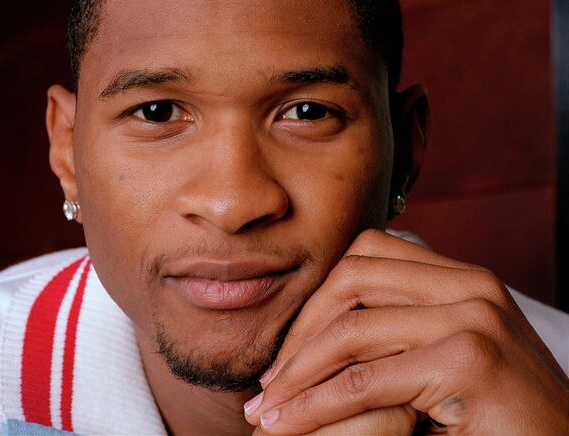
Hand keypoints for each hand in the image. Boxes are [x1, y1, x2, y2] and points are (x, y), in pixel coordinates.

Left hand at [244, 229, 568, 433]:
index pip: (367, 255)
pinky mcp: (470, 361)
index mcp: (464, 278)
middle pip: (352, 279)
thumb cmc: (498, 416)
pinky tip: (289, 424)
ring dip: (297, 372)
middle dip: (300, 330)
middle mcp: (472, 286)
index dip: (319, 298)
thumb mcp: (444, 357)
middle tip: (270, 379)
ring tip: (266, 409)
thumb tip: (320, 330)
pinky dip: (316, 405)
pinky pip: (364, 381)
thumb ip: (399, 330)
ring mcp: (474, 318)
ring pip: (350, 331)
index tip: (291, 346)